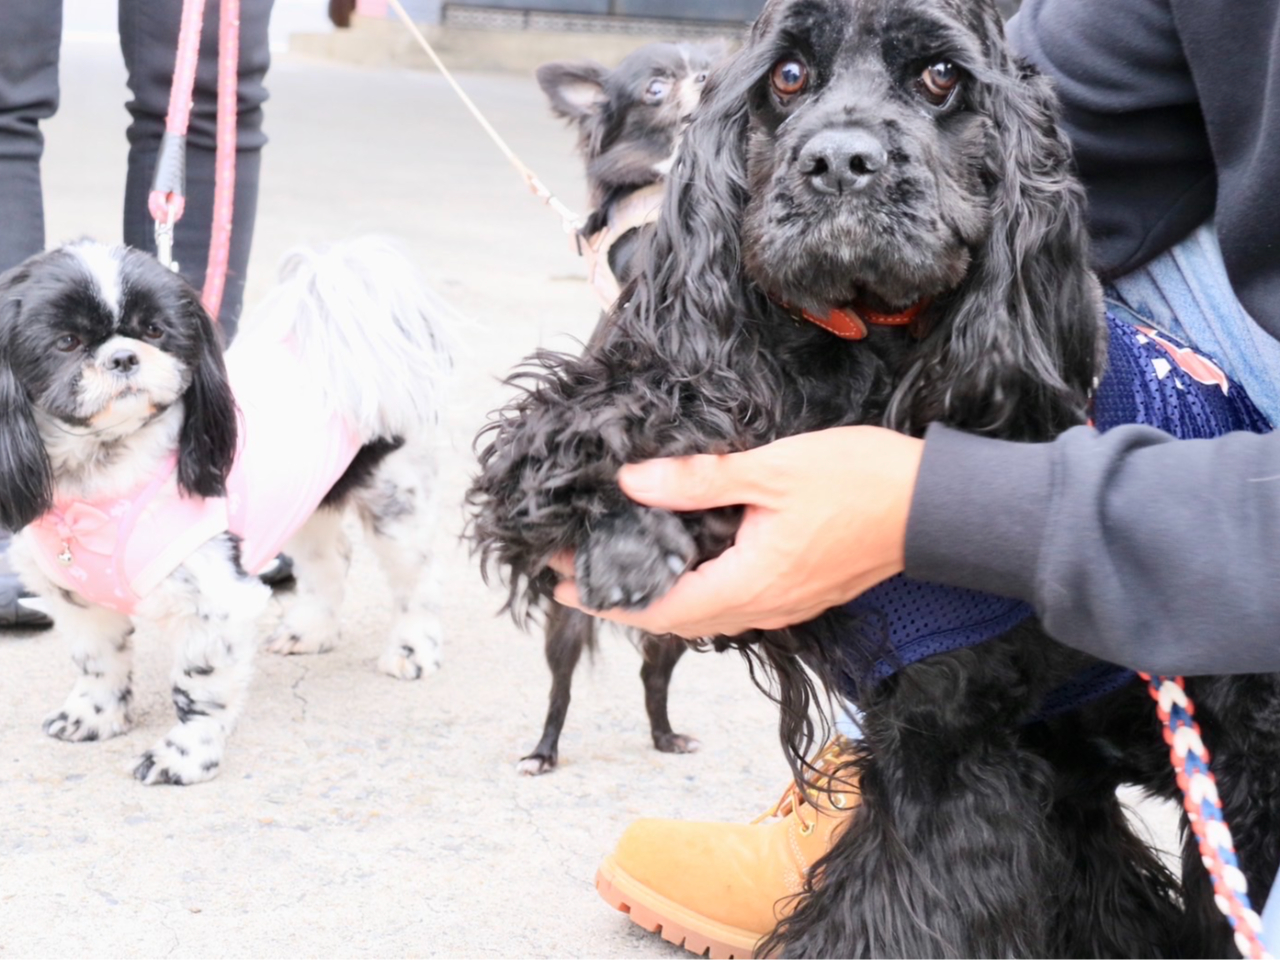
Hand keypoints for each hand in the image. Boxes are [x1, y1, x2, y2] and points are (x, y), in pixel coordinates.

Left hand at [552, 426, 923, 637]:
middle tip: (579, 576)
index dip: (606, 598)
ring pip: (706, 616)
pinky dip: (697, 593)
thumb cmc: (861, 483)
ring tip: (624, 575)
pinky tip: (687, 566)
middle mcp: (764, 605)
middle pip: (677, 621)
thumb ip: (699, 480)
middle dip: (624, 602)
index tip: (563, 582)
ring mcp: (786, 603)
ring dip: (661, 601)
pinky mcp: (802, 592)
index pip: (659, 607)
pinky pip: (734, 605)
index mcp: (750, 582)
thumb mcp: (772, 470)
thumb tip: (632, 483)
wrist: (937, 507)